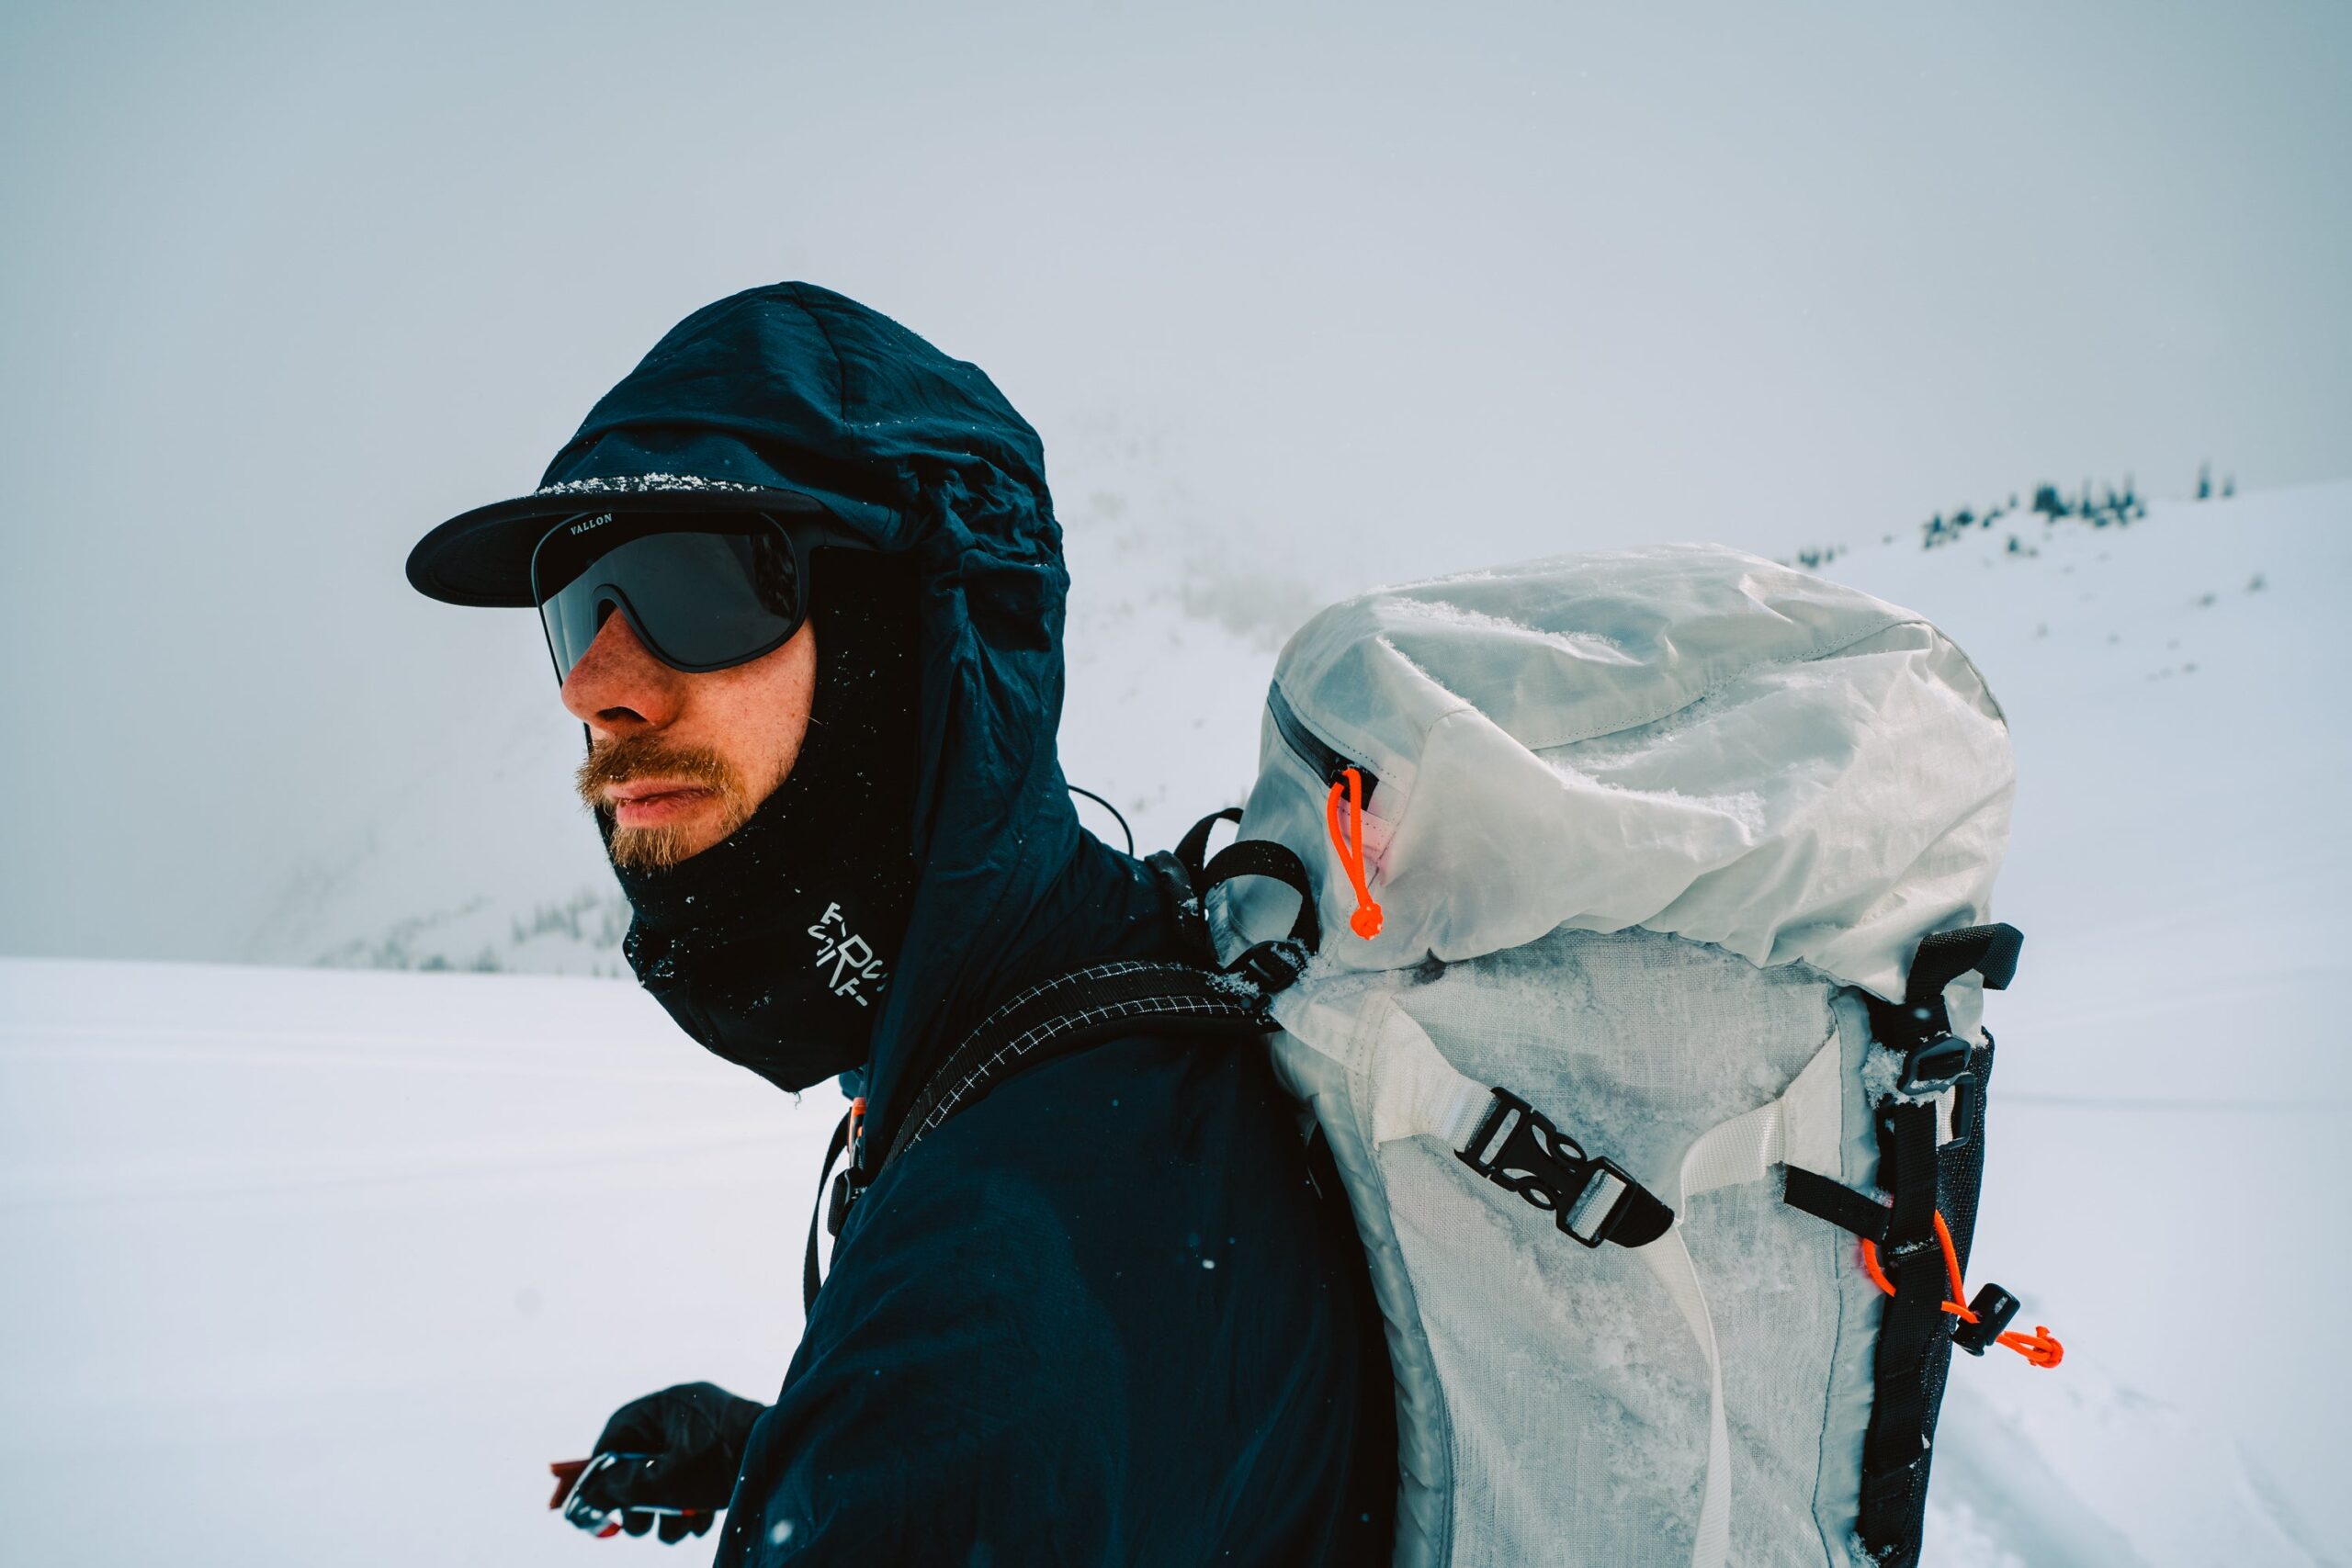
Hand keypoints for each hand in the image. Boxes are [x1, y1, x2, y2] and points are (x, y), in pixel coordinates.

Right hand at [556, 1382, 766, 1543]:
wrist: (787, 1462)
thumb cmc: (720, 1463)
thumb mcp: (662, 1481)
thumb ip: (620, 1489)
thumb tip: (586, 1496)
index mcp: (668, 1404)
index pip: (619, 1431)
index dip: (601, 1467)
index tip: (592, 1499)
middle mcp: (687, 1414)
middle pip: (642, 1460)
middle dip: (638, 1501)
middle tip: (636, 1529)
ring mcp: (709, 1434)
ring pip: (669, 1479)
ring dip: (666, 1512)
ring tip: (677, 1531)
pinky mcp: (727, 1454)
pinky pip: (695, 1481)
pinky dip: (692, 1506)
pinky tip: (702, 1522)